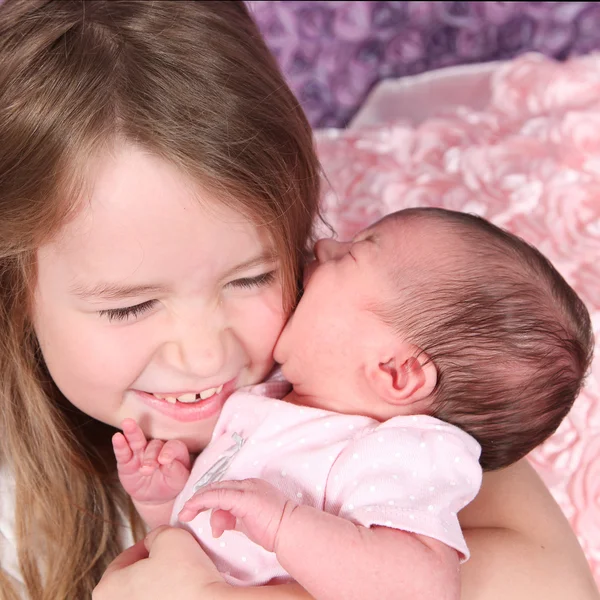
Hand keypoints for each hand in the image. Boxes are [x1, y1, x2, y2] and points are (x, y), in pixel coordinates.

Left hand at [93, 526, 228, 599]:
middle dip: (152, 565)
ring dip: (162, 583)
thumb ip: (155, 533)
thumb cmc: (187, 581)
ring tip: (181, 575)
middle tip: (171, 556)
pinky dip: (171, 598)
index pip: (123, 559)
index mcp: (107, 590)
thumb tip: (156, 540)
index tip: (158, 542)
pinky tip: (186, 592)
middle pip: (133, 579)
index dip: (145, 544)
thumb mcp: (169, 535)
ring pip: (147, 595)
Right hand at [113, 418, 190, 503]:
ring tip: (128, 424)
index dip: (169, 451)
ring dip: (133, 432)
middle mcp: (157, 449)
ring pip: (137, 441)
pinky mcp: (126, 462)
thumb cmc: (170, 485)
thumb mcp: (179, 482)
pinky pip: (123, 452)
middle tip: (148, 469)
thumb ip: (177, 472)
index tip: (164, 461)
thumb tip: (169, 463)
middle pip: (155, 445)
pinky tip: (117, 437)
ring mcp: (141, 453)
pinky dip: (120, 445)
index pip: (174, 446)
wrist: (154, 498)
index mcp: (174, 451)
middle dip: (151, 456)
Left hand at [178, 478, 295, 551]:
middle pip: (217, 487)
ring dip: (198, 504)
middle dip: (199, 501)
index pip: (224, 490)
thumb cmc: (275, 530)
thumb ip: (233, 520)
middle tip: (186, 513)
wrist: (291, 530)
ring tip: (189, 515)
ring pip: (214, 490)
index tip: (196, 512)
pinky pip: (216, 496)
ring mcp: (246, 488)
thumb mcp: (248, 524)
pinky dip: (201, 501)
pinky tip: (192, 508)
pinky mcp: (242, 497)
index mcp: (251, 488)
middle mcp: (248, 484)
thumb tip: (219, 524)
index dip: (209, 500)